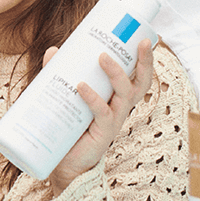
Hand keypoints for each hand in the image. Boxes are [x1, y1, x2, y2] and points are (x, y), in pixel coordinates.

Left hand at [47, 38, 153, 196]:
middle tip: (140, 43)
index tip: (147, 38)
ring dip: (116, 73)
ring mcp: (114, 120)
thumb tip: (53, 50)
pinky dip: (92, 98)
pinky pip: (102, 113)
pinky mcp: (102, 134)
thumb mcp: (66, 94)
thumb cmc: (70, 125)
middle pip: (141, 83)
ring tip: (102, 57)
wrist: (63, 162)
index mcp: (117, 96)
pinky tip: (81, 87)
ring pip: (124, 94)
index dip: (146, 59)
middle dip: (144, 62)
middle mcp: (120, 107)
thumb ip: (60, 73)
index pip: (138, 76)